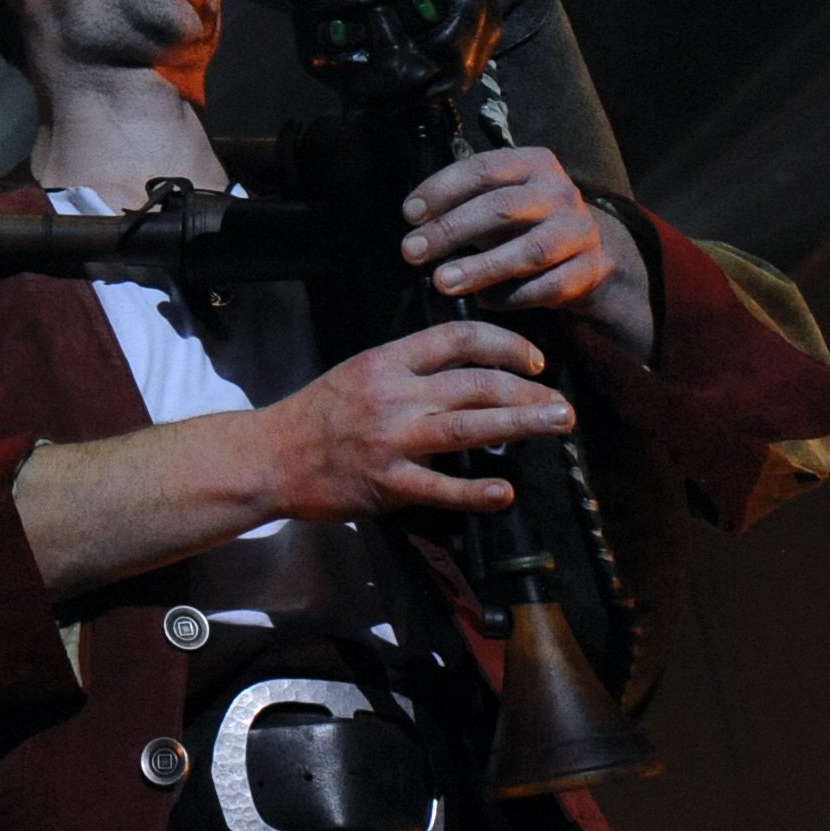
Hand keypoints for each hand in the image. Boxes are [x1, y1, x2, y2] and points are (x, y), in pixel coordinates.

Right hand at [254, 320, 572, 521]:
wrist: (268, 457)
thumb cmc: (315, 416)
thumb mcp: (358, 374)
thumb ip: (408, 371)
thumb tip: (468, 371)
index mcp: (385, 362)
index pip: (457, 338)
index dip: (505, 345)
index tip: (533, 361)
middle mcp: (392, 395)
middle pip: (475, 383)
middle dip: (528, 391)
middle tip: (561, 404)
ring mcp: (390, 441)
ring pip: (469, 427)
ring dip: (521, 425)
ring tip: (557, 425)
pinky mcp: (386, 484)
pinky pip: (441, 488)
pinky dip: (476, 491)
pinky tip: (503, 492)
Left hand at [398, 146, 635, 311]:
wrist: (584, 252)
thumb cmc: (520, 223)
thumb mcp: (493, 201)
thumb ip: (459, 207)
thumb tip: (414, 230)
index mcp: (532, 164)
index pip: (483, 169)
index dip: (442, 190)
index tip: (409, 214)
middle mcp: (560, 193)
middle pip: (502, 208)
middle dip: (452, 230)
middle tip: (412, 251)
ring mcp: (579, 232)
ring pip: (529, 251)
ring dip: (481, 268)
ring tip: (442, 282)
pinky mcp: (591, 269)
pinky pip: (547, 287)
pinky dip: (511, 296)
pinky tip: (481, 301)